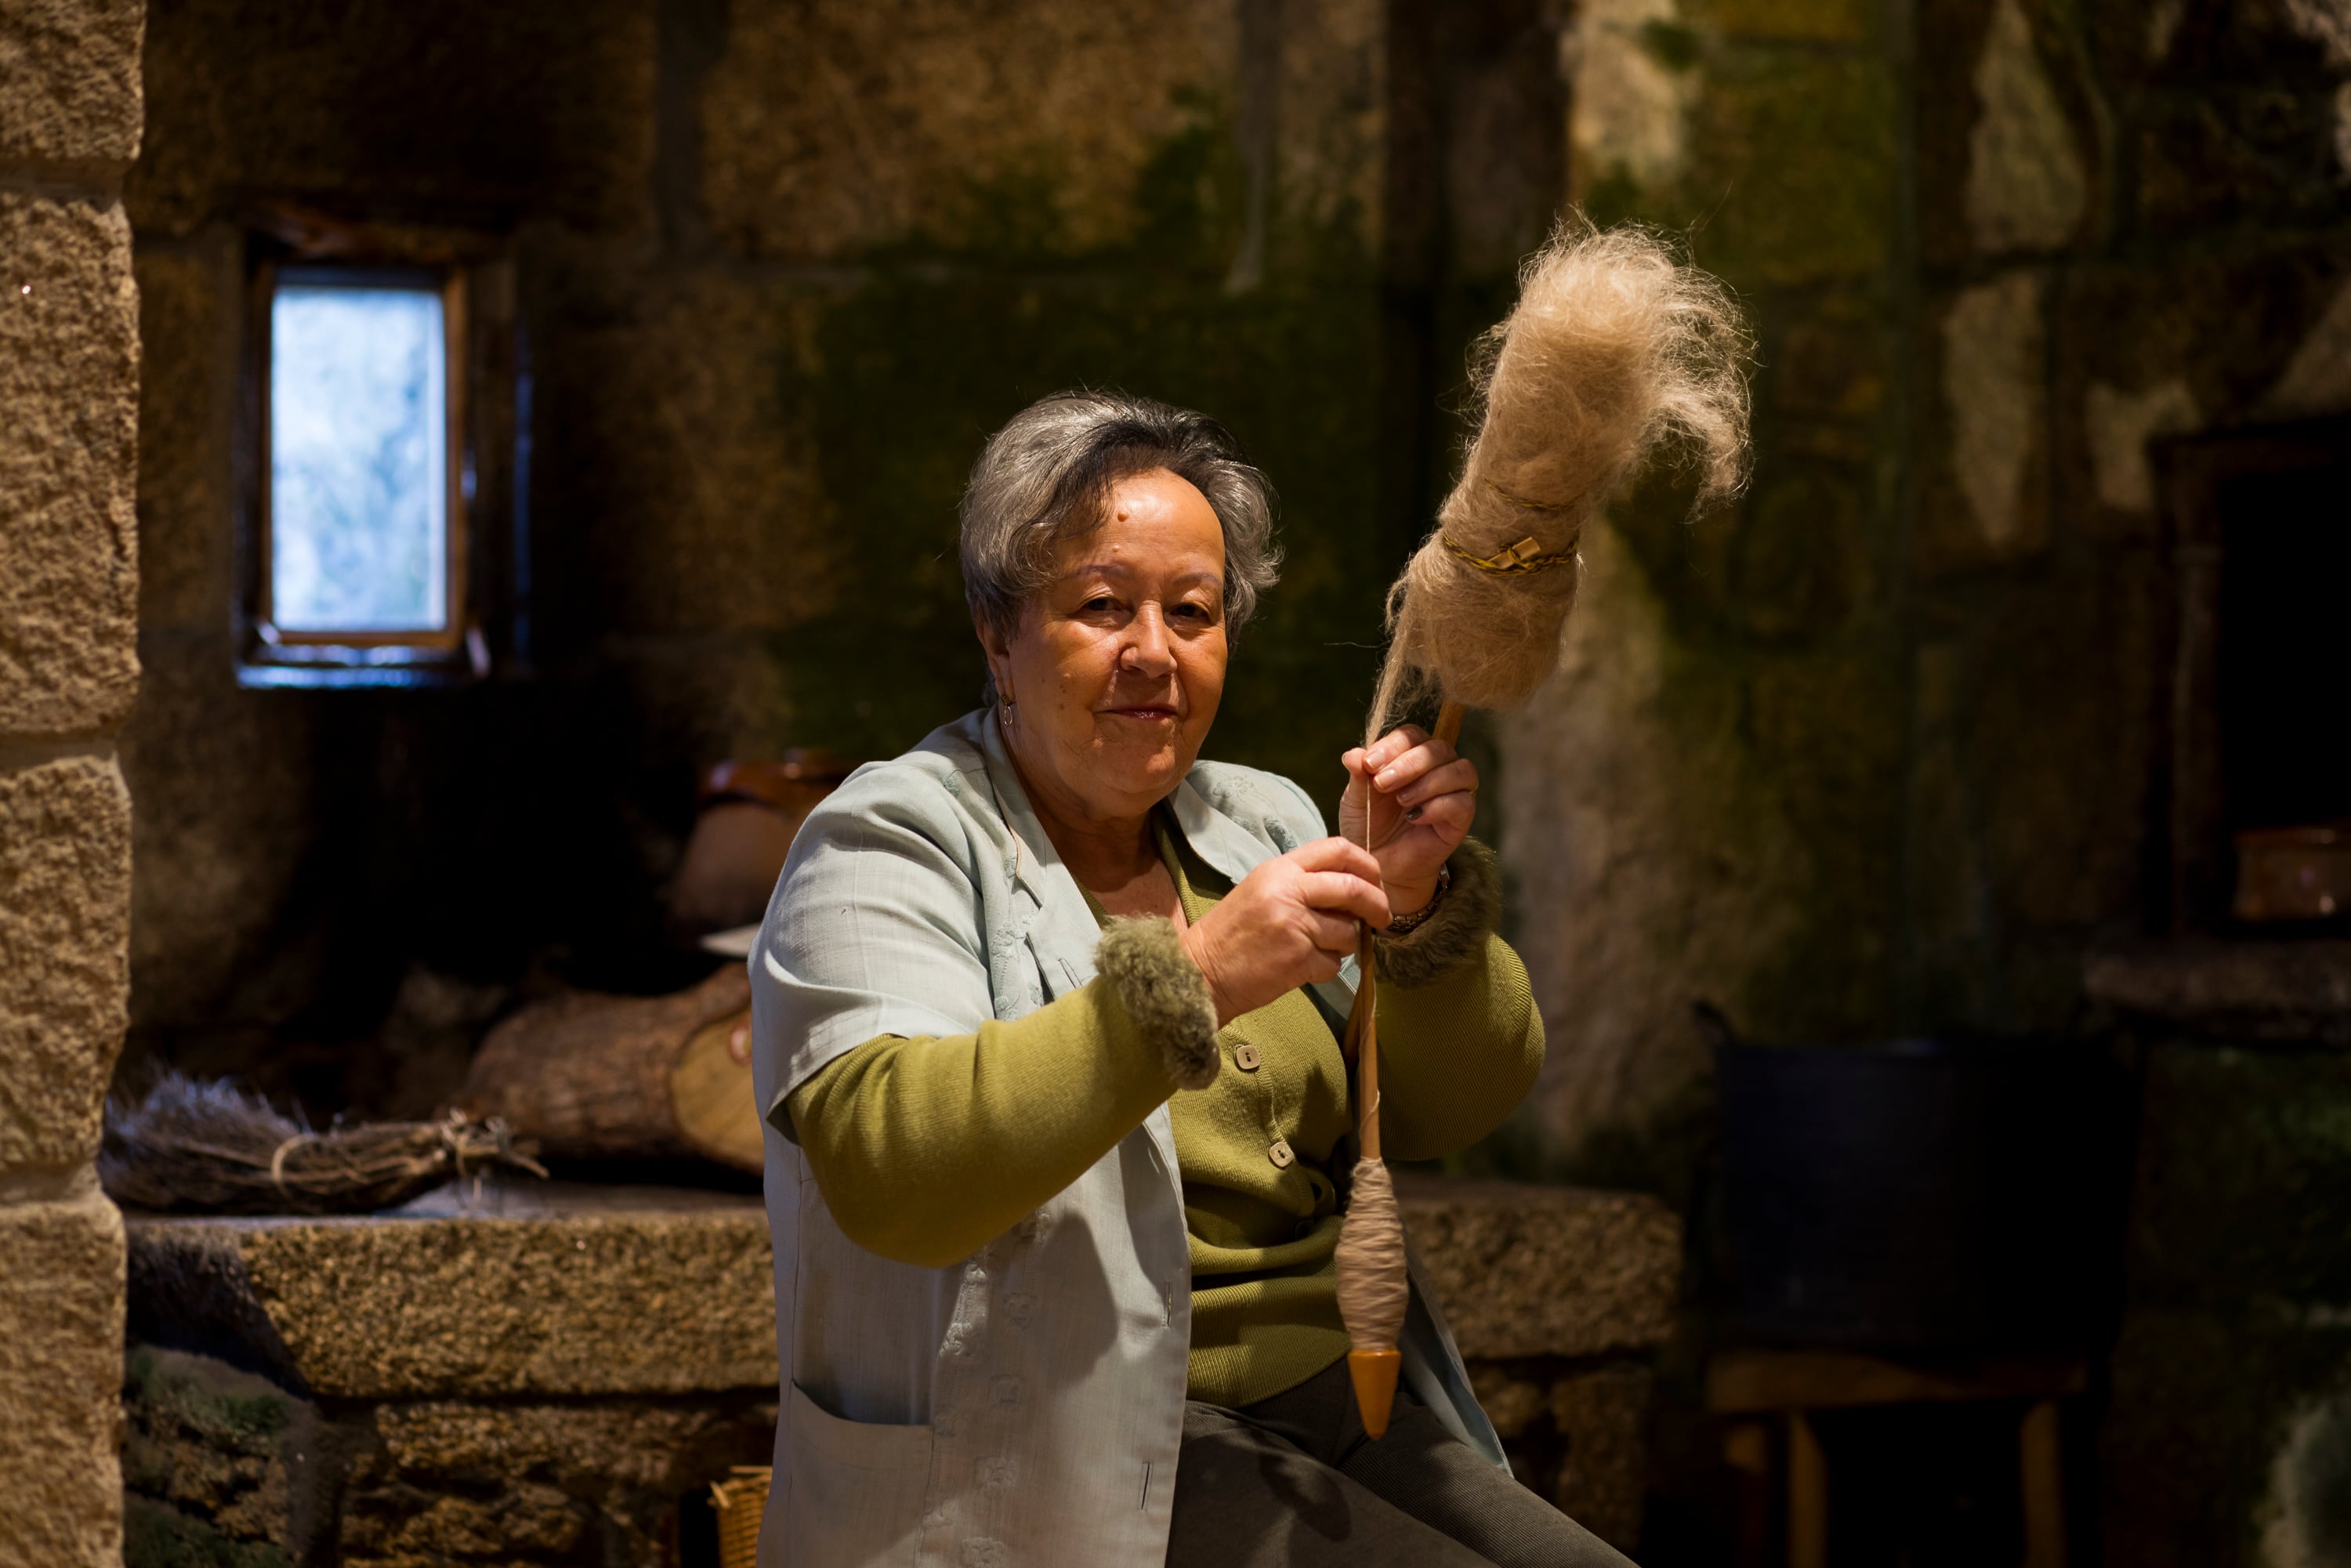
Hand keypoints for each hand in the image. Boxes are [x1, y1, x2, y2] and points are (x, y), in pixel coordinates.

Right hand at [1179, 837, 1389, 1024]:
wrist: (1201, 971)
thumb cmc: (1232, 932)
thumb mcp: (1262, 889)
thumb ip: (1303, 882)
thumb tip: (1353, 887)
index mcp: (1280, 869)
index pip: (1338, 849)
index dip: (1367, 864)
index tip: (1376, 880)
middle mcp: (1288, 891)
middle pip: (1353, 888)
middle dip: (1377, 904)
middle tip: (1382, 917)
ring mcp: (1294, 926)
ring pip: (1348, 931)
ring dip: (1344, 944)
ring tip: (1319, 947)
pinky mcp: (1298, 959)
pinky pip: (1334, 963)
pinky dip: (1326, 968)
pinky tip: (1303, 966)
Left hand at [1338, 725, 1476, 916]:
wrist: (1380, 863)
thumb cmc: (1369, 825)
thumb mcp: (1356, 799)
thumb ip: (1358, 775)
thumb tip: (1353, 754)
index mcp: (1410, 755)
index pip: (1412, 735)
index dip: (1393, 746)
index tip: (1369, 764)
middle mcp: (1437, 767)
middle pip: (1438, 748)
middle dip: (1408, 764)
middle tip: (1382, 783)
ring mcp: (1454, 791)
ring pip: (1459, 770)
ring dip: (1427, 782)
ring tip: (1401, 801)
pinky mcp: (1462, 817)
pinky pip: (1463, 801)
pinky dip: (1438, 806)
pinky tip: (1415, 816)